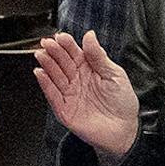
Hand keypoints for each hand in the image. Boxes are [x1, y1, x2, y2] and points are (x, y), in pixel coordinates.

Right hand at [33, 31, 139, 163]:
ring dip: (47, 65)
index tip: (60, 37)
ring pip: (55, 76)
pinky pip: (52, 95)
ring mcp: (70, 94)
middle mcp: (77, 80)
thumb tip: (89, 35)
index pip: (74, 53)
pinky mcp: (64, 110)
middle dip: (54, 52)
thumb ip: (99, 56)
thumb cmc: (122, 103)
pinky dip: (45, 84)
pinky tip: (40, 73)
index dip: (66, 44)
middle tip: (47, 43)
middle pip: (62, 63)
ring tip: (41, 54)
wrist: (124, 130)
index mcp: (88, 69)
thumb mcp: (115, 74)